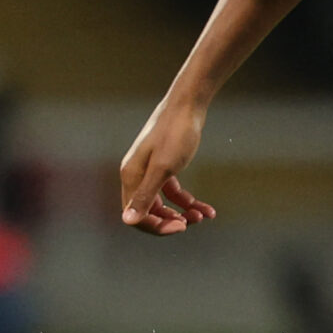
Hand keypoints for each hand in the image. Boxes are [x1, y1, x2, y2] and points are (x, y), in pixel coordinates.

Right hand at [119, 96, 217, 234]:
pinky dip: (187, 201)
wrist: (188, 105)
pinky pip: (172, 191)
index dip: (156, 226)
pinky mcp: (164, 165)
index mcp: (131, 177)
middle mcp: (136, 175)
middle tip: (195, 222)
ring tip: (204, 216)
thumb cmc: (175, 134)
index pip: (135, 215)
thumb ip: (146, 195)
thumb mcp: (163, 168)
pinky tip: (205, 207)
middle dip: (171, 221)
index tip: (182, 227)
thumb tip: (127, 221)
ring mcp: (150, 170)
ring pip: (163, 203)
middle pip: (148, 212)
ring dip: (182, 212)